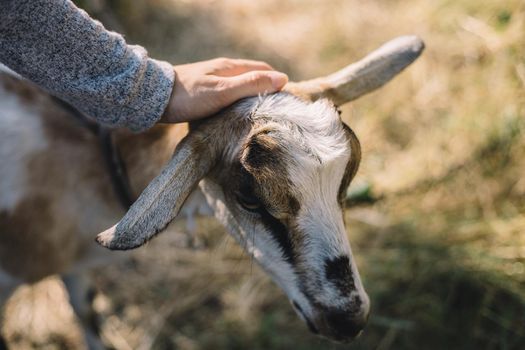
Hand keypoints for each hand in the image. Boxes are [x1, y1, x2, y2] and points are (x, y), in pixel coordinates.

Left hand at [161, 58, 287, 122]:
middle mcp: (223, 71)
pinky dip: (237, 105)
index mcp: (231, 67)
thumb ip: (251, 84)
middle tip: (276, 112)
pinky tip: (236, 118)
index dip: (277, 83)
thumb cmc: (190, 96)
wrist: (154, 99)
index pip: (264, 70)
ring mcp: (213, 81)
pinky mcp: (204, 93)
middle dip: (266, 92)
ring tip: (259, 118)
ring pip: (240, 88)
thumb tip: (282, 79)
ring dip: (251, 99)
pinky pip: (228, 97)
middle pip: (252, 78)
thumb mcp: (224, 91)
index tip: (286, 101)